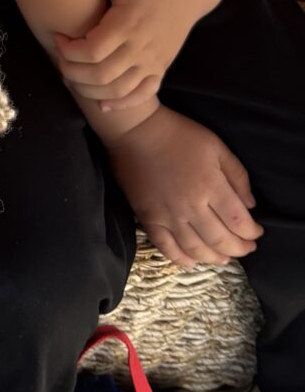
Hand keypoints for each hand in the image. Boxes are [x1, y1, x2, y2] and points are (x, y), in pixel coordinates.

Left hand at [54, 0, 195, 108]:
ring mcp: (153, 62)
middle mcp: (141, 48)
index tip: (58, 37)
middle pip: (101, 75)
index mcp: (127, 24)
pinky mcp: (160, 70)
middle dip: (73, 72)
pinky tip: (102, 103)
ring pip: (118, 90)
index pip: (93, 50)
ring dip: (90, 90)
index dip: (69, 51)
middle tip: (60, 59)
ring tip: (73, 76)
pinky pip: (141, 95)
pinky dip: (121, 104)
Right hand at [107, 106, 262, 267]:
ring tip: (223, 258)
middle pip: (220, 240)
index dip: (251, 232)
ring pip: (196, 249)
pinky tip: (191, 261)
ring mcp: (168, 215)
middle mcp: (191, 206)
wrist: (135, 130)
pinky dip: (180, 259)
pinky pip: (165, 247)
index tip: (256, 232)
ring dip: (214, 258)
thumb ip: (237, 175)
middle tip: (246, 248)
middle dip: (238, 249)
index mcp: (211, 186)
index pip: (238, 222)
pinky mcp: (148, 218)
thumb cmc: (178, 134)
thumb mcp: (216, 146)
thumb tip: (250, 205)